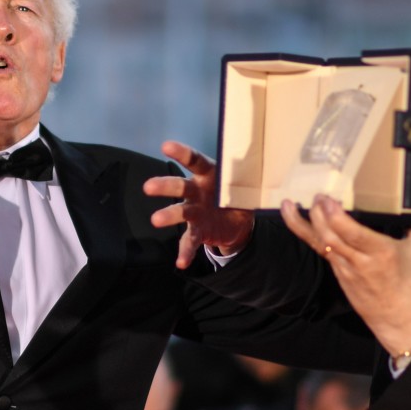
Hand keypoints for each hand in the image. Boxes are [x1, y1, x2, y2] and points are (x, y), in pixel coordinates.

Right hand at [144, 141, 253, 268]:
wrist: (237, 221)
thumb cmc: (236, 193)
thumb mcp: (245, 183)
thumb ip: (246, 176)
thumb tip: (262, 160)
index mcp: (208, 174)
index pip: (194, 161)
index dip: (181, 153)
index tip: (166, 147)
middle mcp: (196, 191)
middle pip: (180, 186)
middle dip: (165, 186)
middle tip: (148, 187)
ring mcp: (194, 212)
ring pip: (180, 212)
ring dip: (168, 216)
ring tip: (156, 220)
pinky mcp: (197, 231)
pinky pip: (190, 241)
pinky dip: (185, 252)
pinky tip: (181, 262)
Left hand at [280, 195, 410, 357]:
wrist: (397, 317)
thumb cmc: (410, 281)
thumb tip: (408, 200)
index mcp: (381, 252)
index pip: (353, 235)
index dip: (337, 217)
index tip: (329, 200)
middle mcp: (359, 261)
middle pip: (331, 237)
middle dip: (318, 215)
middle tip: (317, 195)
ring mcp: (345, 268)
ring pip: (320, 243)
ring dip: (304, 222)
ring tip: (290, 204)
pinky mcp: (337, 272)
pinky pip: (319, 249)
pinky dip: (304, 232)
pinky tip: (292, 217)